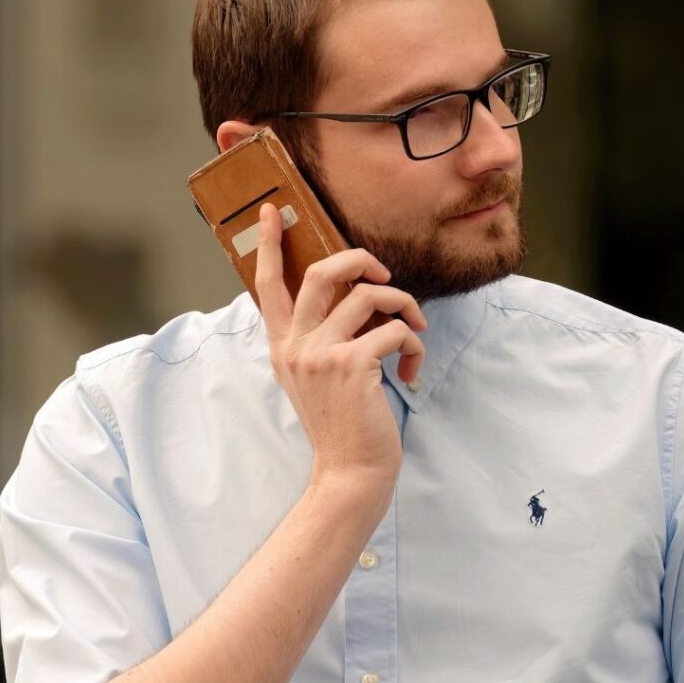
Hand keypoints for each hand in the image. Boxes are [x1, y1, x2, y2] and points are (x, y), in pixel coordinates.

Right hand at [255, 203, 426, 485]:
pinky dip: (414, 344)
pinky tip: (411, 370)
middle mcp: (296, 345)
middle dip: (361, 260)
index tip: (272, 209)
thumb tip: (359, 295)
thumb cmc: (345, 424)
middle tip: (383, 274)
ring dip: (404, 308)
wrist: (351, 473)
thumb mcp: (319, 377)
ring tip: (415, 334)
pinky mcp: (352, 364)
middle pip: (323, 273)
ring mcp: (321, 353)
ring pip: (369, 296)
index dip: (272, 244)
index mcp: (284, 346)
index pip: (268, 286)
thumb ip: (323, 338)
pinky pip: (395, 329)